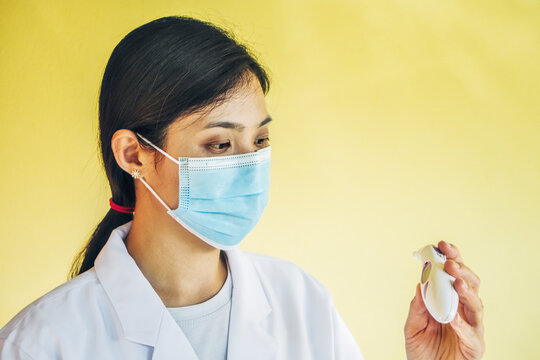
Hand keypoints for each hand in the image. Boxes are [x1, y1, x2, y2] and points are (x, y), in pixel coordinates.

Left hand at [404, 241, 484, 358]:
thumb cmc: (422, 351)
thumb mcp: (412, 327)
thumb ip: (416, 307)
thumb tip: (420, 284)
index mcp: (449, 301)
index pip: (454, 275)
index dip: (451, 258)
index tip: (441, 245)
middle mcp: (463, 310)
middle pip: (470, 284)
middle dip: (462, 270)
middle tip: (449, 262)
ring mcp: (472, 327)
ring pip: (476, 304)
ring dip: (466, 292)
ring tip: (457, 282)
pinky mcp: (474, 346)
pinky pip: (472, 334)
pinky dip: (463, 325)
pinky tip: (453, 318)